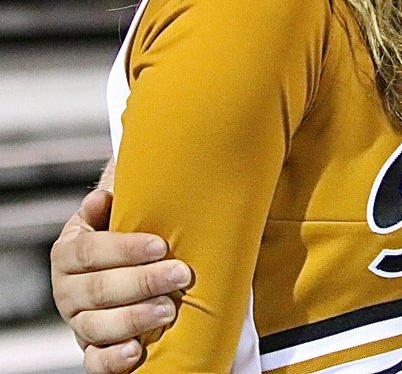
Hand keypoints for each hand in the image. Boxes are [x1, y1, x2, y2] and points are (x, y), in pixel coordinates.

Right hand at [50, 190, 192, 373]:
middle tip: (180, 275)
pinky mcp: (91, 346)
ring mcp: (78, 320)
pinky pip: (94, 360)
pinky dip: (112, 359)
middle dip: (143, 282)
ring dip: (134, 318)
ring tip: (169, 310)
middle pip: (99, 289)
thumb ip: (113, 200)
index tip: (161, 246)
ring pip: (97, 325)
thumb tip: (101, 198)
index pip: (90, 251)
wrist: (124, 258)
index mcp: (69, 252)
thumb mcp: (118, 208)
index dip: (125, 249)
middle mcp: (67, 289)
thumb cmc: (127, 228)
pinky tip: (137, 351)